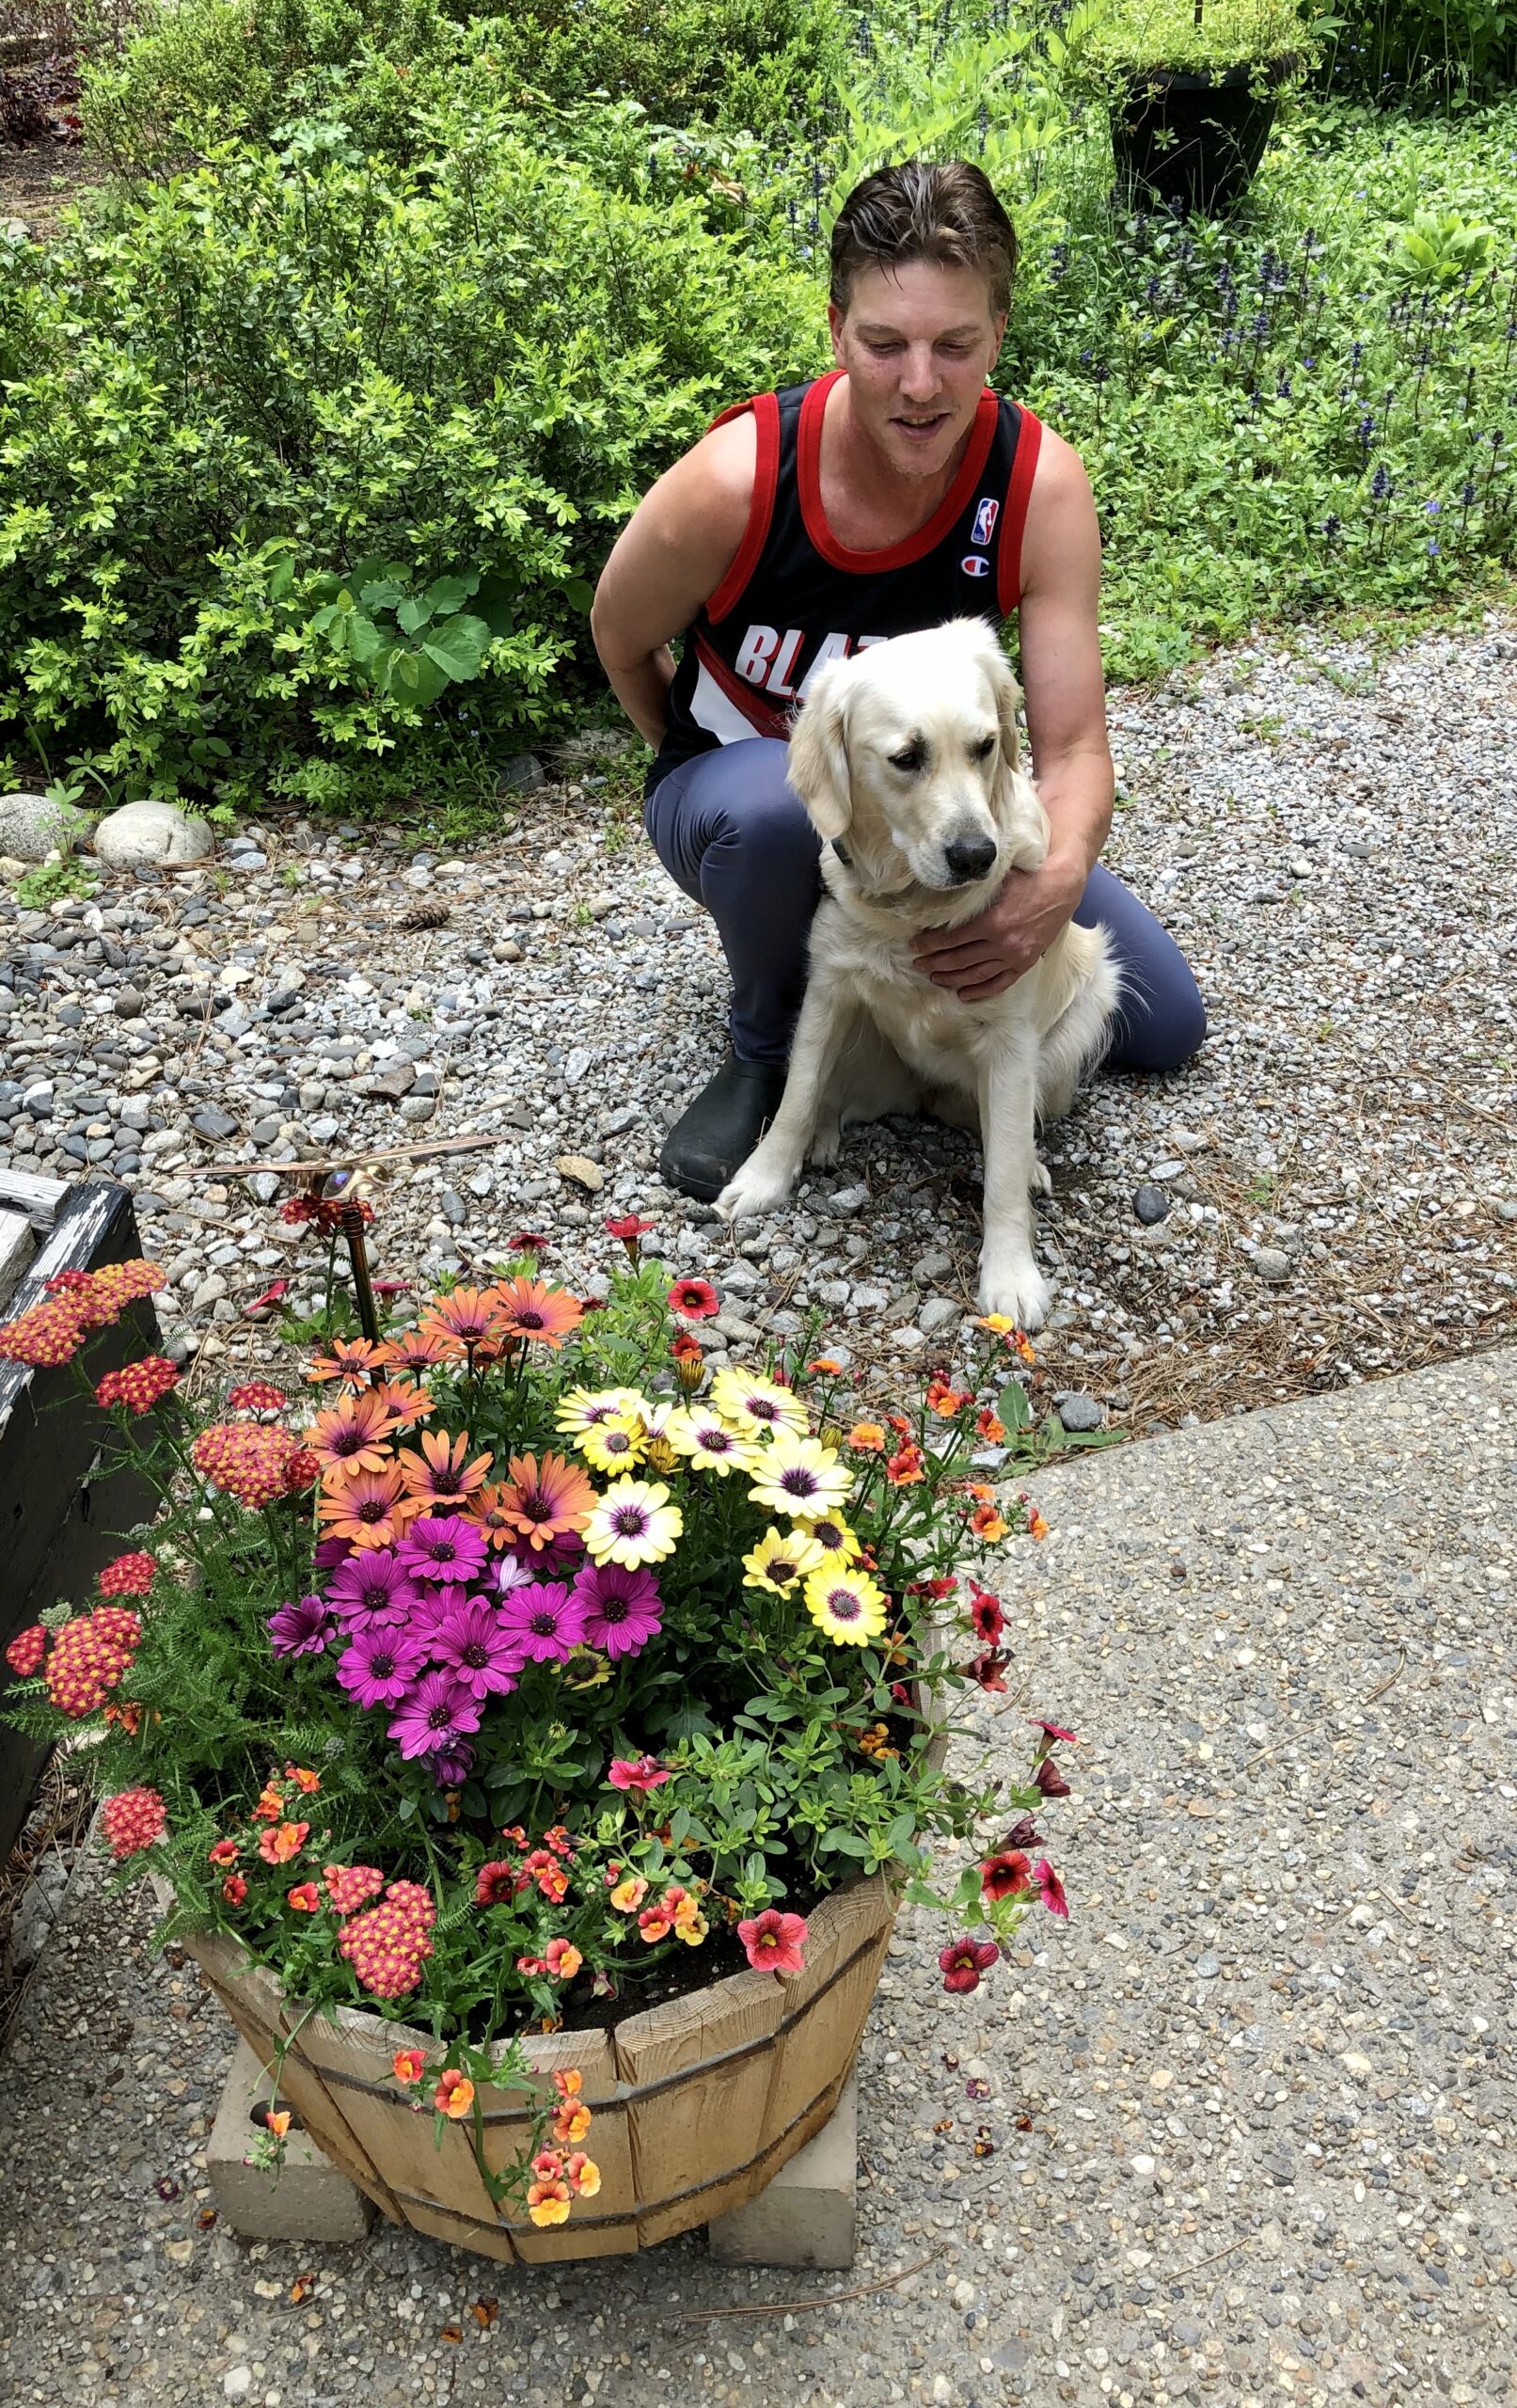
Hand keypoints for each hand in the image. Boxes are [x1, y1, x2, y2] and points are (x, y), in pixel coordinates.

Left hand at [910, 850, 1085, 1002]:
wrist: (1062, 887)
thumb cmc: (1029, 877)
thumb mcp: (997, 878)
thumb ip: (973, 889)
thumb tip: (945, 889)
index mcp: (991, 922)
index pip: (951, 939)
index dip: (929, 944)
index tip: (915, 946)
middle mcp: (1001, 944)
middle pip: (959, 960)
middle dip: (935, 963)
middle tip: (918, 965)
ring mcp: (1014, 956)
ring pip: (976, 974)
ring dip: (952, 979)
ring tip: (935, 978)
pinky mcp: (1025, 963)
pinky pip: (1000, 983)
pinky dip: (981, 991)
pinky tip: (963, 995)